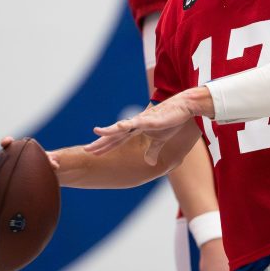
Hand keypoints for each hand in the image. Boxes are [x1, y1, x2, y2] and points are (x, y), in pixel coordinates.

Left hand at [86, 88, 208, 164]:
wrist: (183, 107)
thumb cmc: (171, 121)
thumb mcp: (160, 141)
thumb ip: (152, 151)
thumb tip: (148, 163)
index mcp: (135, 130)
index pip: (117, 140)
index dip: (105, 146)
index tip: (93, 153)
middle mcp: (134, 124)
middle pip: (114, 135)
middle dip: (101, 143)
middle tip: (86, 150)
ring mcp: (141, 121)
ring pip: (121, 128)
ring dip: (109, 131)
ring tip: (96, 133)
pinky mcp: (149, 119)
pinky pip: (136, 122)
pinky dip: (126, 125)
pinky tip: (117, 127)